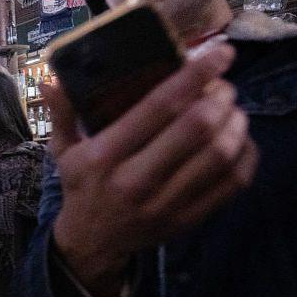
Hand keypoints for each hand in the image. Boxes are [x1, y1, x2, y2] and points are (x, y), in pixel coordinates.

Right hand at [46, 43, 257, 296]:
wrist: (93, 243)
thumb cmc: (82, 185)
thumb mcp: (64, 149)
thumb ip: (62, 112)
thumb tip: (51, 79)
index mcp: (105, 155)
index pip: (159, 107)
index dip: (194, 75)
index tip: (219, 53)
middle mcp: (137, 179)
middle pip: (196, 128)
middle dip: (220, 97)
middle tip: (224, 84)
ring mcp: (167, 203)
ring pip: (219, 154)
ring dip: (235, 123)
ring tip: (233, 108)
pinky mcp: (190, 219)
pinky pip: (232, 183)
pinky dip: (245, 155)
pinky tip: (240, 138)